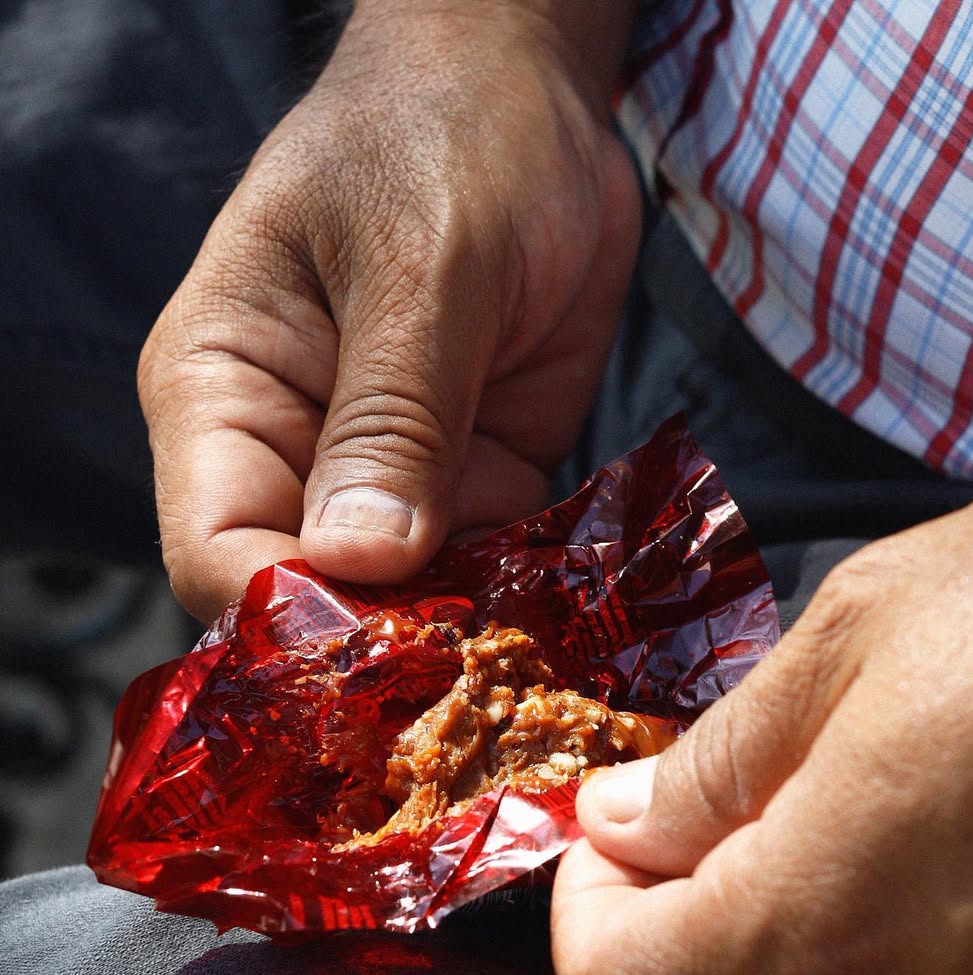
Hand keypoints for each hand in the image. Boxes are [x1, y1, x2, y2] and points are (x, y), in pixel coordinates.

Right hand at [139, 0, 639, 620]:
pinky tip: (567, 625)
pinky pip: (484, 568)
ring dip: (464, 640)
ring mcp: (384, 477)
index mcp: (223, 394)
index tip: (383, 663)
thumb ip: (392, 414)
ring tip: (529, 673)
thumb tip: (360, 562)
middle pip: (310, 600)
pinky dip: (521, 600)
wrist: (532, 99)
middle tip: (471, 691)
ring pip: (403, 604)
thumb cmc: (444, 136)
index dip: (291, 620)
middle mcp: (290, 453)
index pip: (218, 551)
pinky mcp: (468, 481)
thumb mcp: (421, 266)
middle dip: (385, 652)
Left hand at [552, 463, 972, 974]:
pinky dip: (929, 923)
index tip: (624, 832)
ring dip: (825, 901)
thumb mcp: (858, 630)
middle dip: (706, 897)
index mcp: (823, 912)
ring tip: (893, 773)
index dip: (589, 919)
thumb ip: (721, 758)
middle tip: (753, 776)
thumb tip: (626, 829)